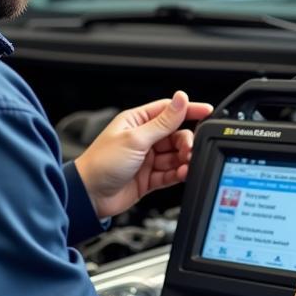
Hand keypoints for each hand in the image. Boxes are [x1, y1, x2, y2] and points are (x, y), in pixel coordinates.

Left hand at [73, 91, 212, 218]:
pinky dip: (178, 173)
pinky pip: (170, 173)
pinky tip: (183, 173)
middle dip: (186, 142)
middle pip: (175, 135)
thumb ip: (163, 122)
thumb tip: (181, 99)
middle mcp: (143, 138)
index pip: (169, 110)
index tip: (207, 111)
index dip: (188, 109)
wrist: (88, 196)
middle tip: (189, 149)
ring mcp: (146, 158)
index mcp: (137, 121)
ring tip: (187, 163)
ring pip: (175, 155)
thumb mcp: (136, 139)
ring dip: (183, 159)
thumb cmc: (101, 163)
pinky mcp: (149, 177)